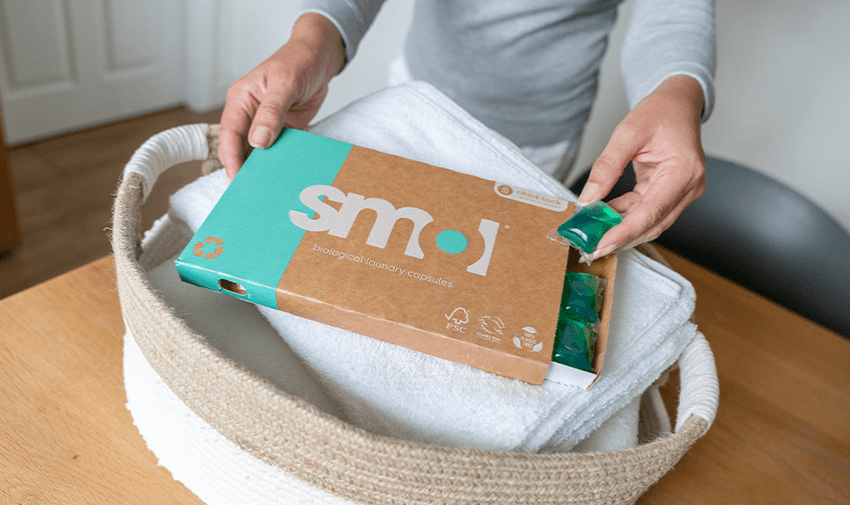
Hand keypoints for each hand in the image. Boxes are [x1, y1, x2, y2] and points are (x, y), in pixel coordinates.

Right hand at [218, 13, 344, 178]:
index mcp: (241, 100)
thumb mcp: (285, 84)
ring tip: (267, 192)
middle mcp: (249, 114)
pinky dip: (281, 163)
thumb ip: (272, 112)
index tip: (236, 179)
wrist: (321, 59)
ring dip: (264, 169)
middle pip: (241, 147)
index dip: (231, 158)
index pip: (229, 133)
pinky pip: (279, 151)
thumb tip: (258, 142)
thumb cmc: (299, 62)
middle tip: (250, 193)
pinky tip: (285, 178)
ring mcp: (266, 124)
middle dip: (244, 169)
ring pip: (259, 152)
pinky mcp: (283, 131)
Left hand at [576, 75, 706, 258]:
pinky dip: (626, 215)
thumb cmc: (660, 112)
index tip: (601, 245)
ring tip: (594, 235)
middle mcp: (689, 186)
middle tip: (591, 249)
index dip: (624, 232)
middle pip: (653, 224)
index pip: (651, 212)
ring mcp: (683, 191)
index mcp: (684, 171)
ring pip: (651, 221)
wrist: (677, 102)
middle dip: (622, 238)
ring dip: (623, 229)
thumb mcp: (627, 132)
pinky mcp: (672, 192)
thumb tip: (588, 198)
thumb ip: (606, 167)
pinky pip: (647, 210)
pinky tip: (605, 217)